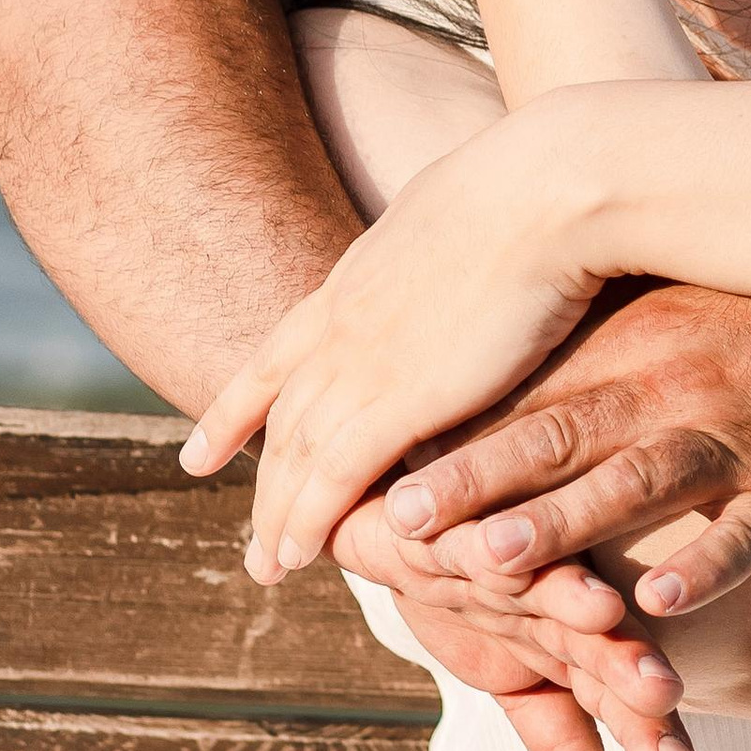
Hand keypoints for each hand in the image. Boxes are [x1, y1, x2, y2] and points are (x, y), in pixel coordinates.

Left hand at [185, 95, 625, 578]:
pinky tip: (300, 556)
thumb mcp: (459, 208)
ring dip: (278, 517)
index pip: (276, 354)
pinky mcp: (402, 398)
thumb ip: (440, 246)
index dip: (237, 409)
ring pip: (296, 456)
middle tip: (248, 537)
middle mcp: (343, 323)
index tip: (202, 452)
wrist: (548, 186)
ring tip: (269, 567)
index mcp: (357, 278)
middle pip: (282, 418)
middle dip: (259, 482)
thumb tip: (455, 239)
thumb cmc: (535, 183)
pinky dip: (311, 520)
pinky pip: (335, 477)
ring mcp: (364, 360)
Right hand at [331, 486, 694, 750]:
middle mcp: (555, 580)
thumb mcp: (517, 679)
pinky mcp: (464, 499)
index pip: (614, 683)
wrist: (404, 498)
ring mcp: (512, 541)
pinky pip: (474, 517)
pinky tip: (496, 549)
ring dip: (569, 592)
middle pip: (595, 629)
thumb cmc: (473, 594)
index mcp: (573, 626)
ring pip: (548, 567)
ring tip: (598, 610)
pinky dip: (484, 535)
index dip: (641, 725)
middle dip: (624, 663)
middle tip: (660, 692)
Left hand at [378, 281, 750, 616]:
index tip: (363, 475)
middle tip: (396, 527)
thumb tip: (470, 377)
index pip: (515, 400)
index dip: (440, 441)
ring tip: (492, 568)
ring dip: (561, 531)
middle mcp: (664, 391)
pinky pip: (744, 532)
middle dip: (472, 488)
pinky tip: (660, 603)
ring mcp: (731, 439)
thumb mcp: (663, 318)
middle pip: (552, 442)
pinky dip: (702, 568)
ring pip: (635, 489)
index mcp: (623, 354)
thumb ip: (578, 351)